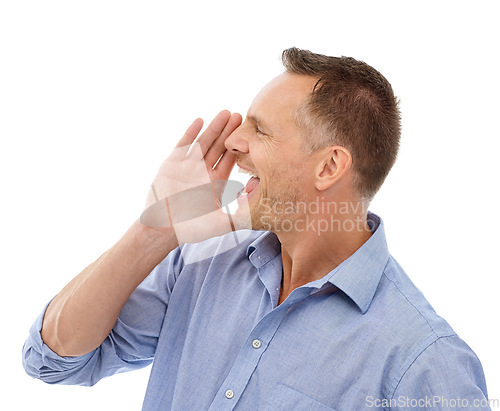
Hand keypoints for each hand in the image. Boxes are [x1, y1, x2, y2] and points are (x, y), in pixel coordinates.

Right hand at [141, 110, 249, 245]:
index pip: (230, 160)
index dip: (239, 147)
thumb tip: (258, 204)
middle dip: (229, 132)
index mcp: (216, 183)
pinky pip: (183, 145)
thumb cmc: (191, 229)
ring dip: (214, 128)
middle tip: (242, 116)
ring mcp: (187, 166)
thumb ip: (238, 214)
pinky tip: (199, 121)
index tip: (250, 134)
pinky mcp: (172, 163)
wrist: (162, 228)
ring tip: (226, 113)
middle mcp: (203, 172)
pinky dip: (190, 133)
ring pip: (203, 142)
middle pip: (219, 147)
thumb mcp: (220, 223)